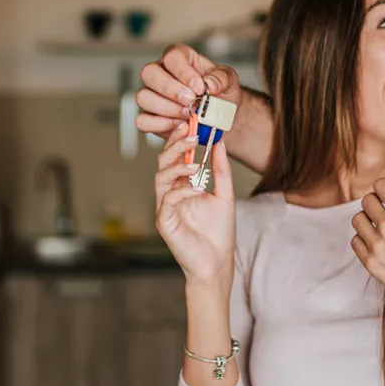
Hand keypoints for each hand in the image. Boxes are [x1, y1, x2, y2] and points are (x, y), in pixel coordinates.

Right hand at [137, 43, 243, 135]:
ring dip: (167, 108)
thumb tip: (209, 84)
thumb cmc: (220, 93)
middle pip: (149, 73)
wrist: (219, 116)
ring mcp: (152, 95)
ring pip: (143, 97)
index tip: (199, 87)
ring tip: (188, 114)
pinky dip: (160, 125)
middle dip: (171, 89)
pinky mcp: (150, 116)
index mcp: (179, 58)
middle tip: (191, 101)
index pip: (171, 57)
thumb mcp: (229, 81)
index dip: (183, 72)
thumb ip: (222, 79)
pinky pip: (143, 120)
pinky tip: (179, 125)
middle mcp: (160, 73)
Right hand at [154, 123, 235, 286]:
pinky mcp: (164, 222)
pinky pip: (167, 200)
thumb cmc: (219, 232)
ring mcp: (165, 207)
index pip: (176, 157)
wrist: (217, 262)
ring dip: (177, 166)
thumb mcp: (224, 195)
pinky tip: (196, 189)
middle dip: (175, 146)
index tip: (190, 123)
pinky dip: (181, 191)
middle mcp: (170, 194)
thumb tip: (219, 143)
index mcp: (182, 186)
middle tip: (190, 134)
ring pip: (160, 178)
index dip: (180, 139)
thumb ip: (221, 170)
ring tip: (194, 164)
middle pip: (164, 162)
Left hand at [350, 168, 384, 349]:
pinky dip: (365, 241)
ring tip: (384, 231)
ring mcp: (377, 246)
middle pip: (367, 200)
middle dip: (377, 204)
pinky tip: (381, 246)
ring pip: (357, 219)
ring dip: (368, 222)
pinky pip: (355, 241)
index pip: (380, 185)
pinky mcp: (370, 263)